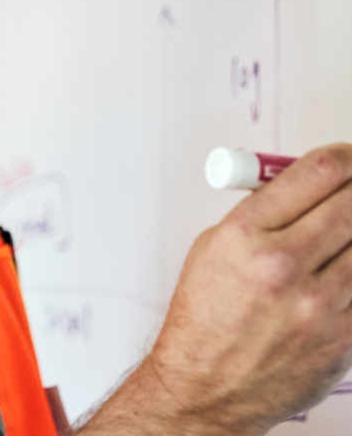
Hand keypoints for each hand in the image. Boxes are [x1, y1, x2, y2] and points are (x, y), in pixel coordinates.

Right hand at [77, 143, 351, 435]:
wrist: (206, 385)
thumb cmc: (204, 315)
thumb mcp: (214, 245)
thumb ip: (261, 211)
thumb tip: (306, 183)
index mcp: (244, 234)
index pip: (315, 174)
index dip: (343, 155)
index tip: (348, 155)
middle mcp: (282, 266)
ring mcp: (319, 306)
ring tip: (341, 234)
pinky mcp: (344, 339)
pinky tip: (340, 269)